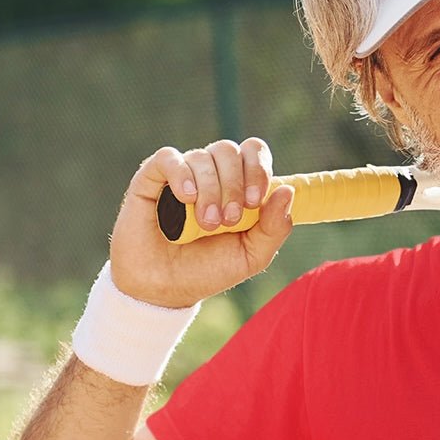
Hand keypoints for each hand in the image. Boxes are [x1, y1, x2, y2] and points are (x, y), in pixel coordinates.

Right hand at [109, 138, 293, 307]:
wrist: (166, 289)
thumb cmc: (209, 270)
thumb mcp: (251, 256)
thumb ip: (274, 227)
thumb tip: (288, 191)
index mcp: (238, 185)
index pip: (254, 151)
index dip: (258, 168)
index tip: (256, 201)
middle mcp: (211, 174)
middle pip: (229, 150)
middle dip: (235, 184)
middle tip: (230, 219)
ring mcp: (181, 175)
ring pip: (202, 156)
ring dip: (211, 189)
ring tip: (207, 223)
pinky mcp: (150, 180)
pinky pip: (168, 158)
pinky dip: (181, 173)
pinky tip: (187, 197)